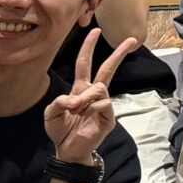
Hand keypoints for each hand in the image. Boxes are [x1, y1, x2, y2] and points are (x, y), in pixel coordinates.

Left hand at [43, 28, 136, 165]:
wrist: (68, 151)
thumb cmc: (60, 131)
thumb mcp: (50, 114)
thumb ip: (58, 101)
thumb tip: (73, 98)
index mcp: (80, 88)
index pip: (85, 63)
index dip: (89, 47)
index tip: (95, 30)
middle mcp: (93, 93)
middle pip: (108, 68)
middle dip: (119, 53)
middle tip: (132, 40)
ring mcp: (103, 105)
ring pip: (101, 87)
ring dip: (86, 97)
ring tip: (76, 110)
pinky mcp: (108, 117)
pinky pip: (104, 103)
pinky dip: (92, 108)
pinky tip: (86, 116)